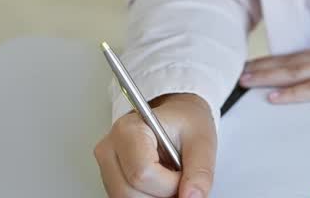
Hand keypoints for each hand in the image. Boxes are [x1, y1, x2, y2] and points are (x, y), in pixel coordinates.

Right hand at [94, 93, 215, 197]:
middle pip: (130, 193)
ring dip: (154, 197)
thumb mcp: (202, 141)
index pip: (142, 173)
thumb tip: (193, 197)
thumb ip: (200, 171)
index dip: (169, 184)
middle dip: (162, 195)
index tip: (183, 175)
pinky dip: (148, 197)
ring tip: (170, 180)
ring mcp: (107, 168)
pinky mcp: (110, 181)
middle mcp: (110, 150)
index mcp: (128, 130)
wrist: (177, 119)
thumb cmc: (186, 122)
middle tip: (179, 180)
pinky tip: (160, 185)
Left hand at [239, 36, 309, 103]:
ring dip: (268, 76)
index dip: (277, 60)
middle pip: (291, 61)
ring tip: (246, 80)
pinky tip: (274, 98)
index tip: (256, 63)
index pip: (301, 56)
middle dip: (264, 66)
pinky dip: (291, 94)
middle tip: (239, 71)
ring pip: (295, 72)